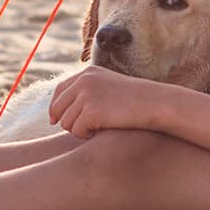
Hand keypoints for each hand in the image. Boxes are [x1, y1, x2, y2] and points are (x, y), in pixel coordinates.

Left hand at [47, 65, 161, 137]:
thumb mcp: (109, 88)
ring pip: (66, 122)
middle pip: (58, 108)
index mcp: (87, 73)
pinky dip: (87, 136)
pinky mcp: (91, 111)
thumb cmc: (135, 101)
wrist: (155, 103)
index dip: (56, 107)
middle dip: (68, 121)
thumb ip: (88, 92)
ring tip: (100, 127)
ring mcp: (86, 95)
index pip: (59, 91)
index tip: (54, 120)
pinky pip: (77, 131)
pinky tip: (103, 131)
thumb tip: (60, 110)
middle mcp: (84, 81)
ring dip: (80, 130)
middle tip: (86, 128)